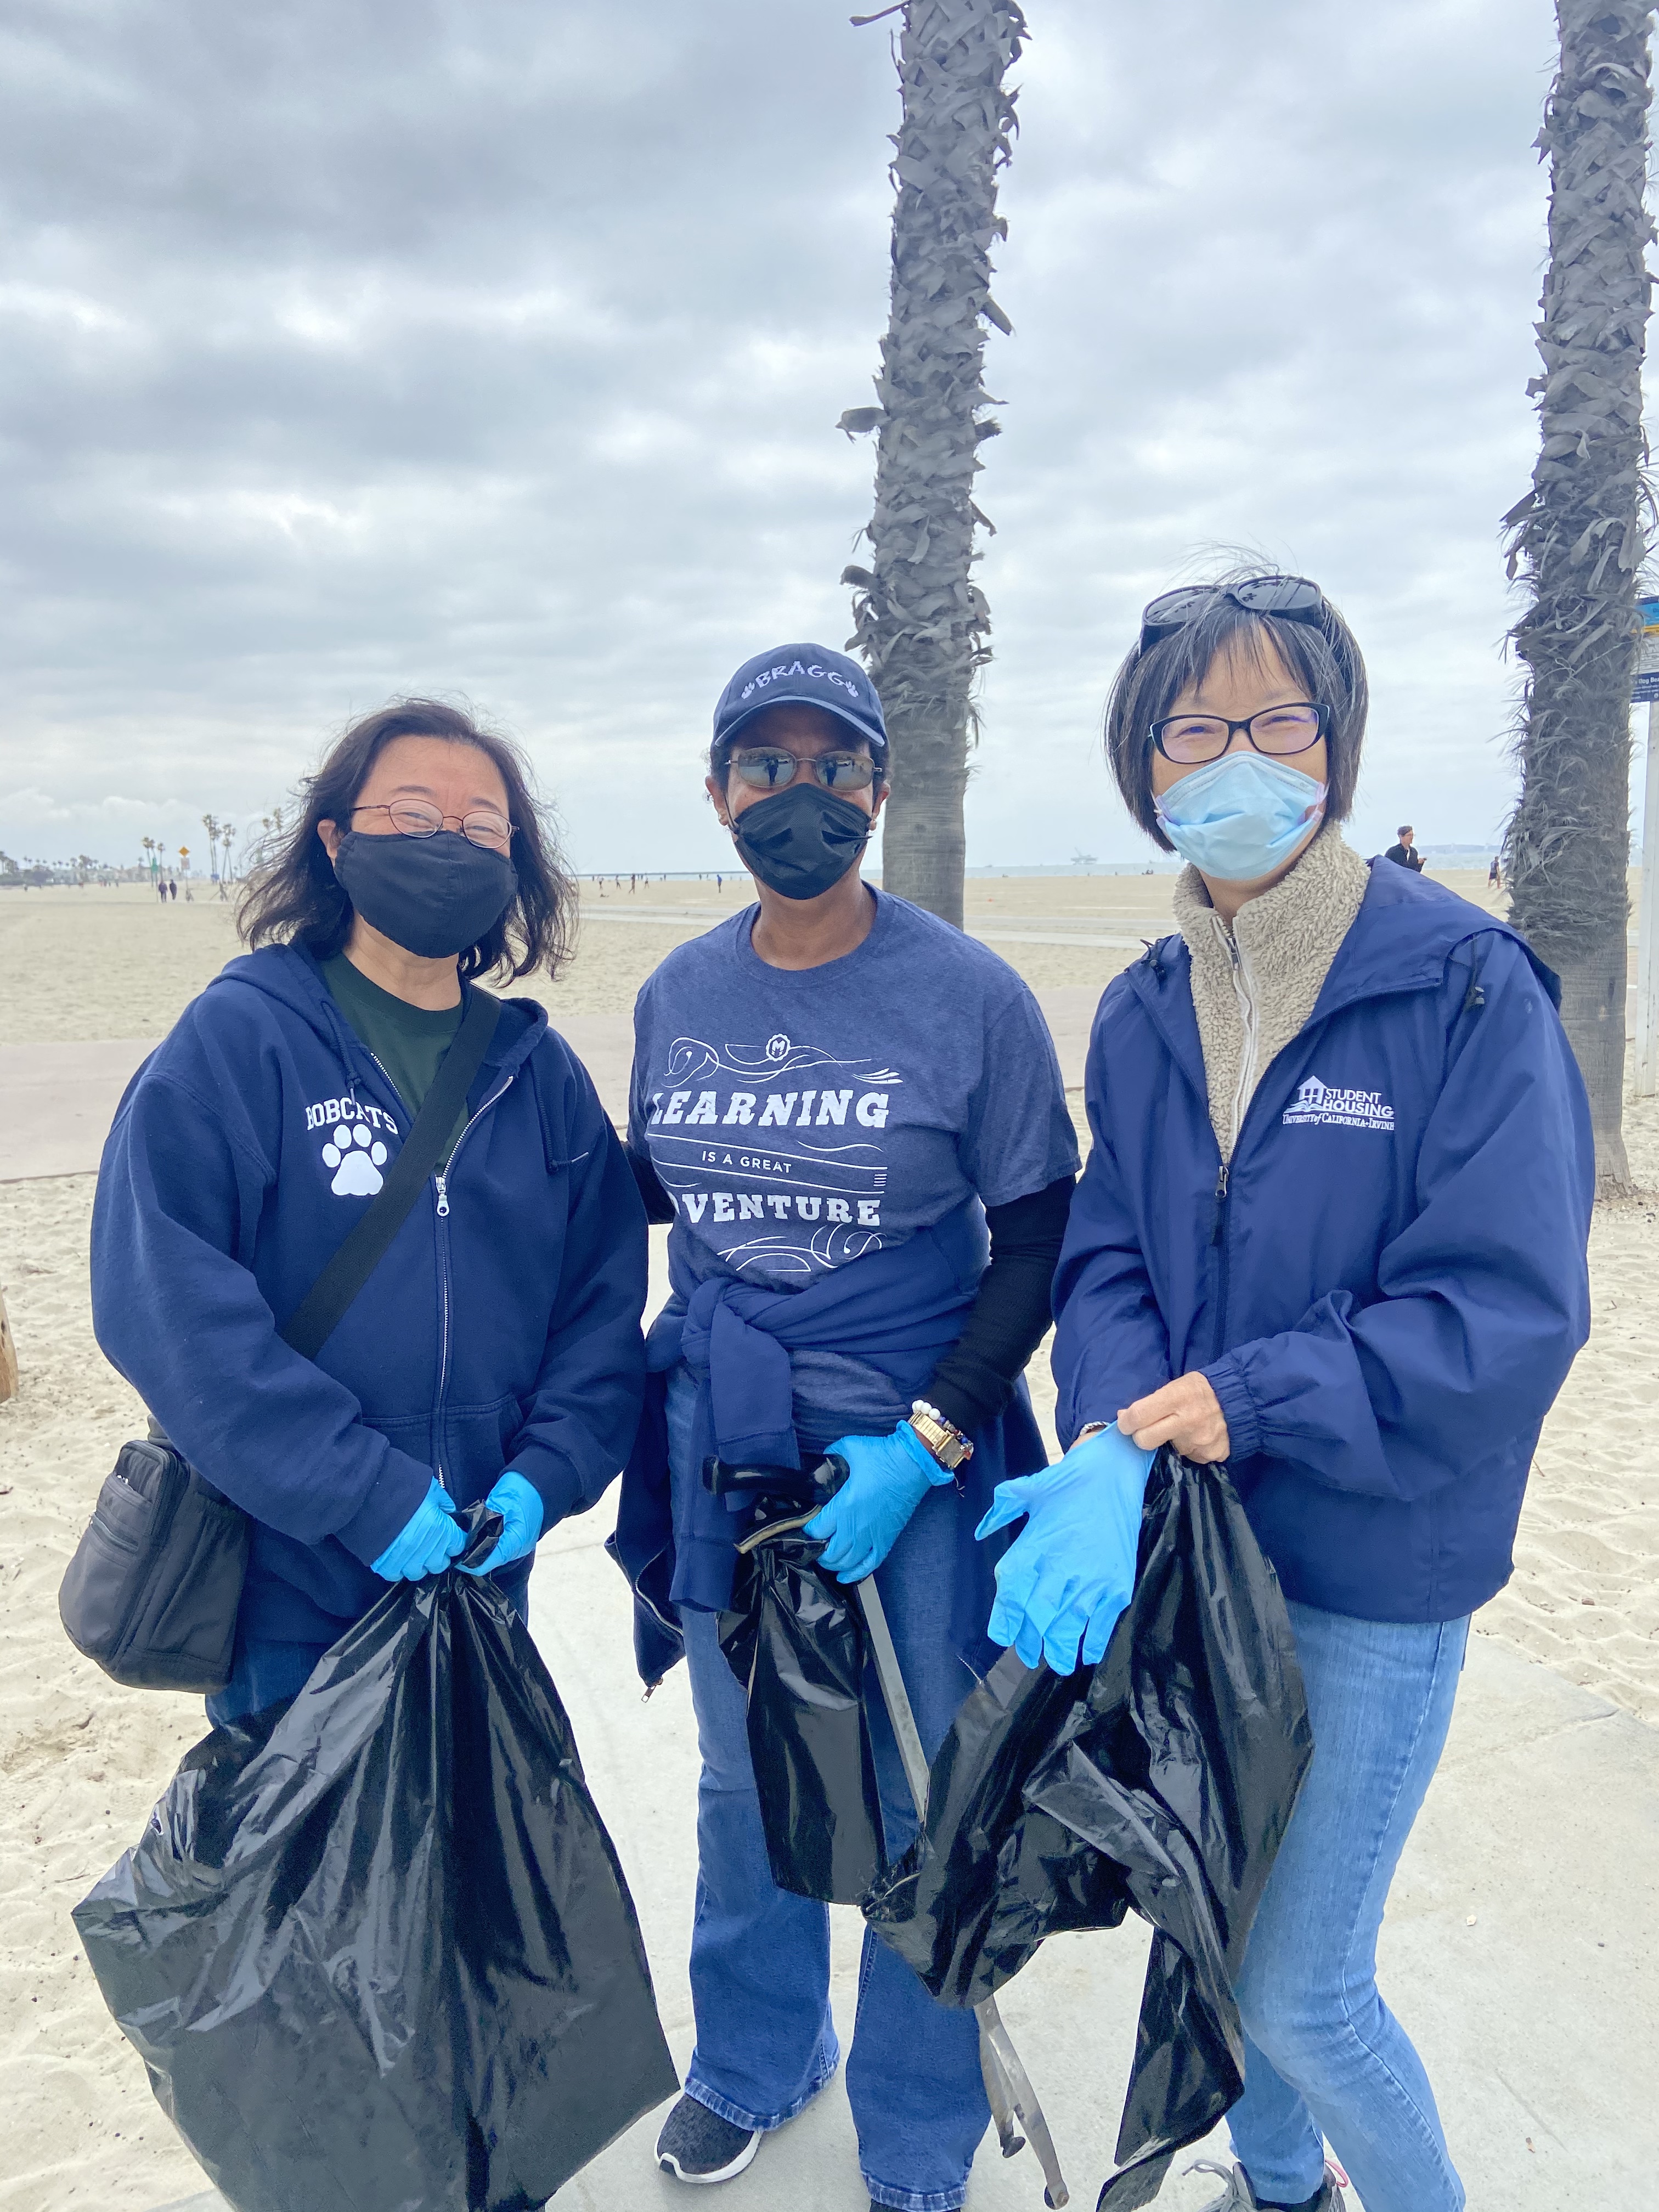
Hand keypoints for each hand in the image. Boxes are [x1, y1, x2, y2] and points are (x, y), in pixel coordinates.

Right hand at [371, 1477, 464, 1581]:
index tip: (451, 1536)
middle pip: (440, 1564)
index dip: (455, 1540)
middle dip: (438, 1555)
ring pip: (418, 1573)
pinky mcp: (385, 1565)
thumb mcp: (432, 1489)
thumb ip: (445, 1504)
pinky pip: (396, 1575)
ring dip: (418, 1564)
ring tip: (412, 1552)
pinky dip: (397, 1568)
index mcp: (441, 1530)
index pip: (458, 1545)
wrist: (369, 1493)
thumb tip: (450, 1513)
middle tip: (431, 1544)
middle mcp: (426, 1549)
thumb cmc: (403, 1487)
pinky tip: (396, 1557)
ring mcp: (405, 1560)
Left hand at [460, 1471, 544, 1574]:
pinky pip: (496, 1546)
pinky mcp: (516, 1538)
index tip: (453, 1550)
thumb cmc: (523, 1489)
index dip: (465, 1560)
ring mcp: (517, 1544)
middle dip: (470, 1553)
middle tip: (455, 1541)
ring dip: (477, 1547)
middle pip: (487, 1561)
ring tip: (464, 1536)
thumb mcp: (500, 1503)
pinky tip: (477, 1532)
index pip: (483, 1565)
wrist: (542, 1482)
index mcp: (514, 1543)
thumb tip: (466, 1537)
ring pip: (491, 1554)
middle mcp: (516, 1549)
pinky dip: (485, 1541)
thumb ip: (483, 1522)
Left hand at [804, 1422, 948, 1583]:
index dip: (806, 1531)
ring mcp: (873, 1536)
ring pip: (847, 1563)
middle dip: (816, 1551)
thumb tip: (820, 1461)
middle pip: (829, 1553)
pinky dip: (855, 1574)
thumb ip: (830, 1456)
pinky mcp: (887, 1540)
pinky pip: (870, 1565)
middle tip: (813, 1543)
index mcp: (844, 1506)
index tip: (803, 1526)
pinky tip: (844, 1577)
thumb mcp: (849, 1448)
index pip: (816, 1531)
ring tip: (826, 1557)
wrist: (914, 1463)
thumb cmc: (881, 1455)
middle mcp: (856, 1527)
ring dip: (833, 1564)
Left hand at [975, 1425, 1153, 1674]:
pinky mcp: (1117, 1585)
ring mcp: (1092, 1580)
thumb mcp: (1029, 1489)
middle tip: (1028, 1654)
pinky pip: (1103, 1624)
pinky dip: (1094, 1643)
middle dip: (1031, 1643)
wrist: (1116, 1473)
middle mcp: (1061, 1568)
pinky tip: (1087, 1652)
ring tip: (1055, 1661)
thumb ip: (1002, 1510)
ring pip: (1069, 1628)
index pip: (1012, 1595)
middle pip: (1038, 1619)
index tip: (1003, 1636)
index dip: (1005, 1621)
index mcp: (1035, 1548)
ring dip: (1060, 1650)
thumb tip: (981, 1532)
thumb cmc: (1070, 1482)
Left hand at [1118, 1372, 1229, 1460]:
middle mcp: (1187, 1421)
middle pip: (1145, 1440)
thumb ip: (1151, 1402)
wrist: (1239, 1398)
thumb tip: (1125, 1417)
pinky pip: (1190, 1457)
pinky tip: (1199, 1436)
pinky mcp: (1212, 1455)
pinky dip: (1191, 1449)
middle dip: (1141, 1436)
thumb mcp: (1175, 1385)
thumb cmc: (1200, 1389)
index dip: (1126, 1422)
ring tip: (1186, 1428)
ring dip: (1172, 1442)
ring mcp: (1200, 1442)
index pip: (1138, 1416)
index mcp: (1176, 1398)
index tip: (1126, 1423)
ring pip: (1169, 1451)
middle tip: (1149, 1429)